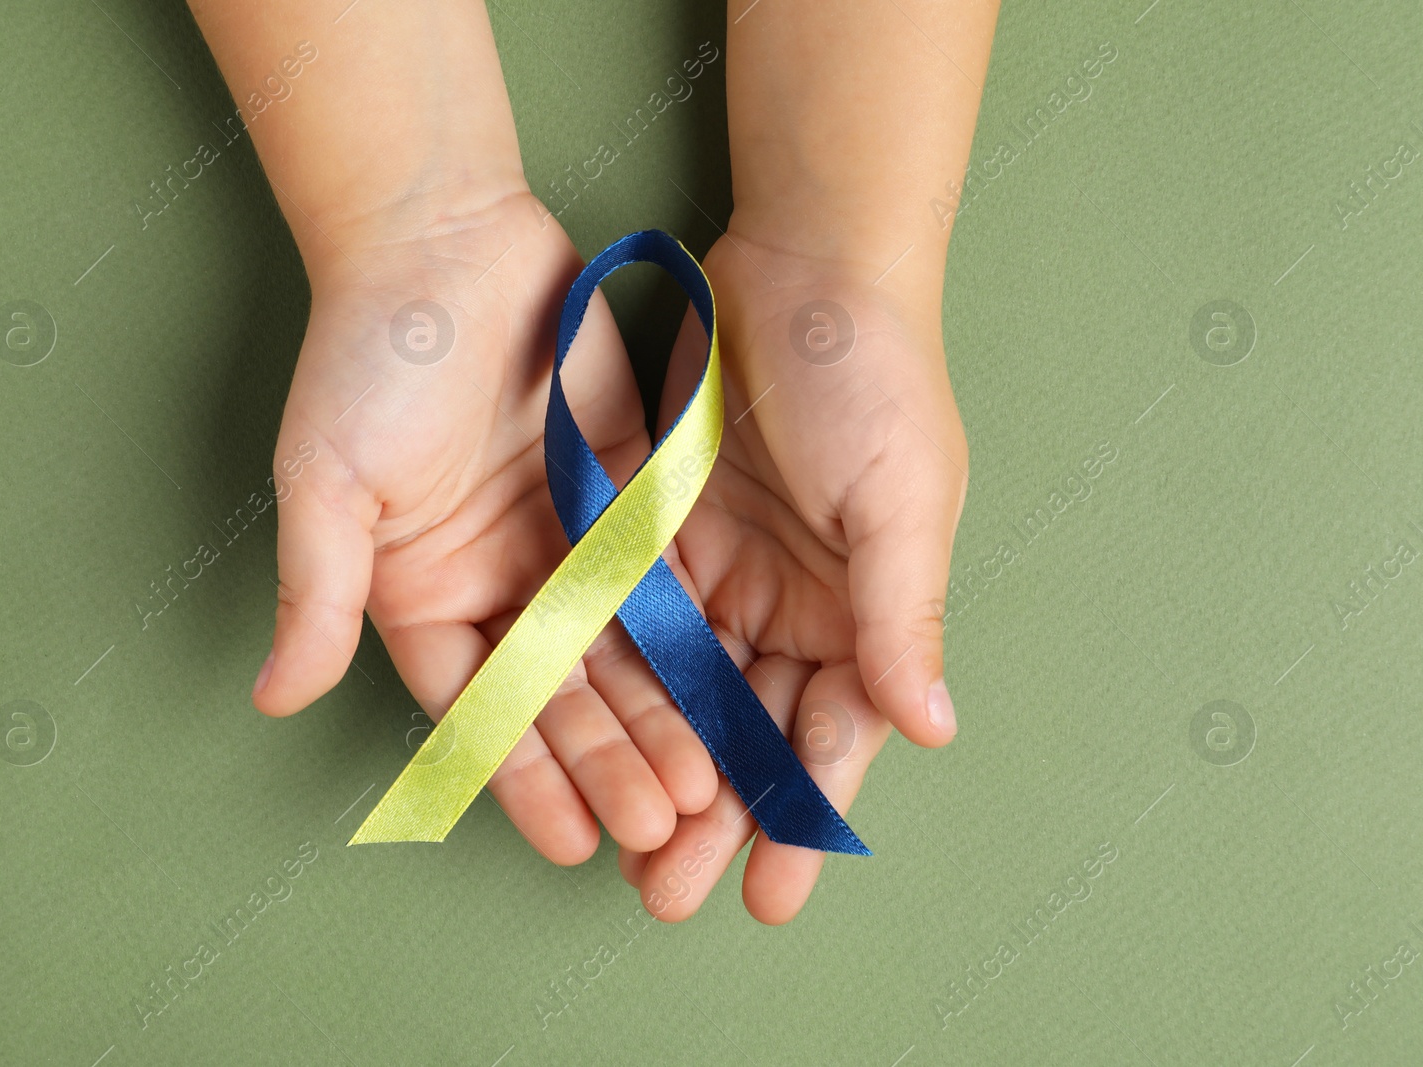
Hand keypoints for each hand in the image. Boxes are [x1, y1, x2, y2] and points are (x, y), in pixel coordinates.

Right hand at [255, 190, 715, 861]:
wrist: (446, 240)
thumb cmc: (370, 359)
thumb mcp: (328, 483)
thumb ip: (314, 593)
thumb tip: (273, 696)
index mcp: (423, 596)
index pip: (479, 710)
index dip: (524, 778)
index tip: (573, 841)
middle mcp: (496, 584)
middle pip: (560, 695)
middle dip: (608, 762)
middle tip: (661, 826)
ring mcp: (562, 544)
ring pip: (621, 651)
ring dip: (659, 716)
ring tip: (704, 784)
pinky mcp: (620, 499)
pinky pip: (662, 579)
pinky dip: (691, 634)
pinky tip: (729, 686)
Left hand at [618, 226, 968, 922]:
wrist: (803, 263)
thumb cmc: (873, 378)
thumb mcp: (901, 498)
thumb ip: (903, 615)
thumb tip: (933, 732)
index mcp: (861, 612)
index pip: (828, 736)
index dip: (800, 817)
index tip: (767, 896)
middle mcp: (790, 606)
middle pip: (745, 732)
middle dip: (712, 817)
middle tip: (667, 897)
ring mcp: (720, 572)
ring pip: (681, 694)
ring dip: (654, 766)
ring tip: (620, 846)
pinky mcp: (657, 531)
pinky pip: (629, 621)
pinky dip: (610, 681)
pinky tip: (580, 737)